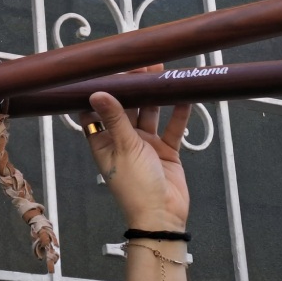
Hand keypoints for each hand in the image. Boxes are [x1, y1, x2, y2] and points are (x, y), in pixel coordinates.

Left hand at [79, 71, 190, 231]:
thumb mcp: (124, 148)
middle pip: (126, 108)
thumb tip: (96, 93)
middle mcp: (123, 140)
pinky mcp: (165, 150)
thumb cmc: (135, 188)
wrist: (163, 216)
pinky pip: (172, 128)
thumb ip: (115, 118)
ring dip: (155, 96)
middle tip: (142, 64)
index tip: (107, 70)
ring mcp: (145, 145)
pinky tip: (184, 96)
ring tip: (162, 73)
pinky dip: (178, 114)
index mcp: (104, 141)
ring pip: (150, 114)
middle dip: (134, 87)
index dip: (101, 91)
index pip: (97, 111)